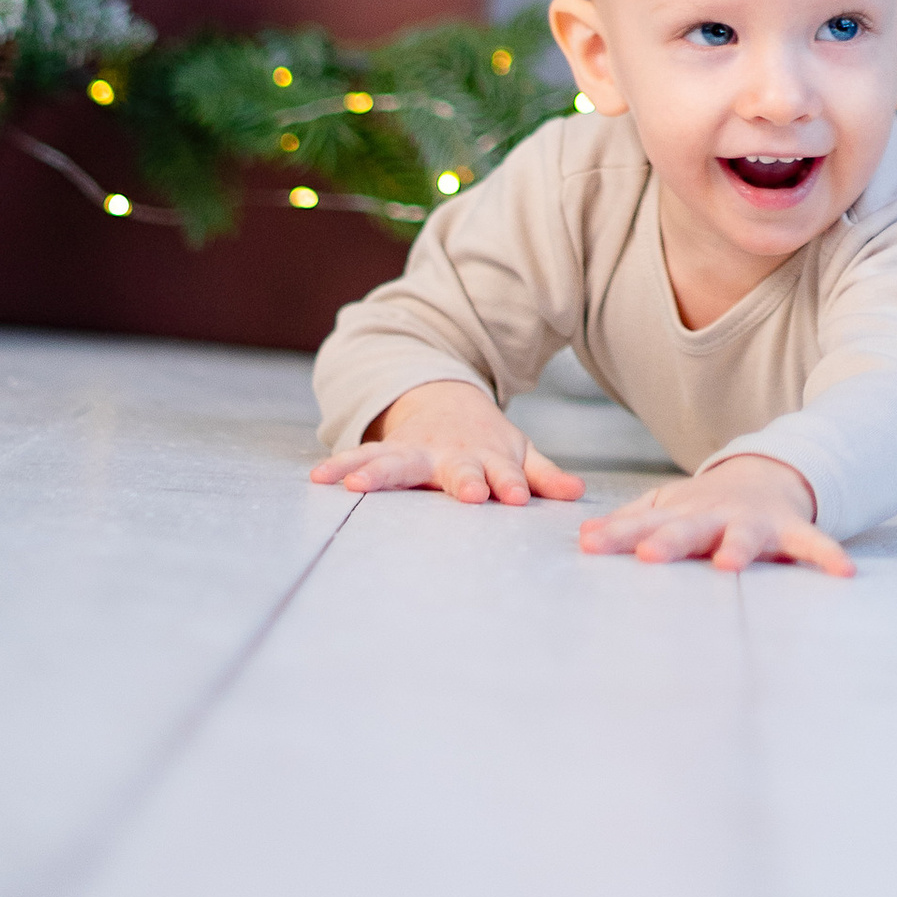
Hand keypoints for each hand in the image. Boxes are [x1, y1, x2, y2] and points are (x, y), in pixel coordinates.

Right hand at [310, 379, 584, 505]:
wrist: (443, 399)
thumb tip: (576, 493)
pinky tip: (320, 477)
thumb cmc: (485, 441)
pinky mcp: (384, 452)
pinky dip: (340, 465)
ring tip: (355, 486)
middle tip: (466, 493)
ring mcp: (415, 451)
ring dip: (378, 473)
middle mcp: (449, 455)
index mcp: (486, 458)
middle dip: (460, 481)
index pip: (503, 474)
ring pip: (397, 462)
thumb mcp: (518, 452)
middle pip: (454, 469)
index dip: (508, 484)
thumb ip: (543, 475)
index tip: (514, 497)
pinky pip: (359, 458)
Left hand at [578, 453, 853, 575]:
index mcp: (681, 514)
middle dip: (670, 540)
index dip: (617, 535)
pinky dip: (826, 555)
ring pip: (745, 537)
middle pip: (689, 528)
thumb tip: (583, 536)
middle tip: (651, 554)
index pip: (643, 525)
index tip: (590, 545)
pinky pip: (810, 544)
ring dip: (738, 548)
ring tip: (731, 565)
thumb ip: (631, 523)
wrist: (768, 476)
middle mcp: (715, 516)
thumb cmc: (706, 506)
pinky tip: (843, 572)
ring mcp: (753, 522)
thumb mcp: (668, 508)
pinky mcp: (790, 530)